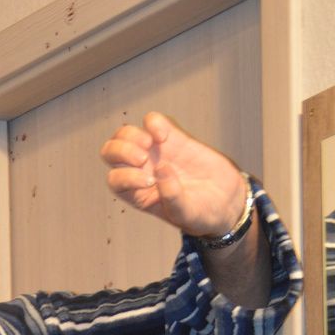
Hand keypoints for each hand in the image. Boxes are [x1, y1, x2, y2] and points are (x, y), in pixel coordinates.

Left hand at [100, 111, 247, 237]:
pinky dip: (153, 123)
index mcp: (138, 194)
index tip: (150, 182)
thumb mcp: (186, 213)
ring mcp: (155, 153)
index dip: (126, 177)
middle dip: (120, 151)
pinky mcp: (172, 138)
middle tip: (143, 158)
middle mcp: (141, 172)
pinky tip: (165, 136)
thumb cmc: (201, 213)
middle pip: (110, 154)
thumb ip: (172, 197)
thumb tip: (160, 169)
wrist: (225, 201)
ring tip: (153, 145)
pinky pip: (151, 121)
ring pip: (125, 134)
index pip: (115, 180)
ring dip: (132, 136)